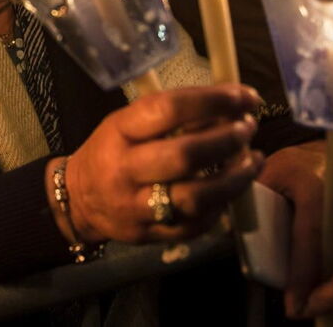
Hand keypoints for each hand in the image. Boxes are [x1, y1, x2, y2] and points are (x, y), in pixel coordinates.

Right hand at [62, 84, 263, 244]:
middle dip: (227, 139)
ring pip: (196, 197)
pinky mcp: (151, 235)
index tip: (243, 96)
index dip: (212, 100)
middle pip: (185, 155)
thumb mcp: (126, 124)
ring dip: (234, 178)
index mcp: (118, 133)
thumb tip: (227, 107)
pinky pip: (196, 224)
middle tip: (248, 128)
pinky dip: (222, 204)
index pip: (168, 110)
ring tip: (253, 160)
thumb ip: (170, 117)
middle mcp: (125, 170)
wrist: (78, 201)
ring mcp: (137, 207)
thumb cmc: (111, 152)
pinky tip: (234, 187)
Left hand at [258, 140, 332, 318]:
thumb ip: (250, 201)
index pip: (313, 234)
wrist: (330, 154)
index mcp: (317, 185)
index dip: (305, 273)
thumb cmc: (293, 166)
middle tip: (307, 311)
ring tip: (320, 314)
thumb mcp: (266, 173)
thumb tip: (234, 235)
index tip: (292, 301)